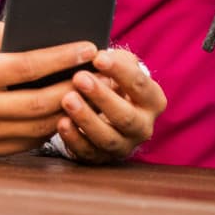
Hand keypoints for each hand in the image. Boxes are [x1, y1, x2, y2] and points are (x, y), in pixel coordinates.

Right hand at [0, 17, 91, 157]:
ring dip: (68, 111)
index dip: (60, 58)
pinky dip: (50, 128)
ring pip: (37, 128)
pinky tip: (67, 112)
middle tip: (101, 75)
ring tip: (92, 94)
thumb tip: (45, 33)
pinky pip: (28, 142)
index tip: (88, 48)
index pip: (26, 67)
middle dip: (73, 88)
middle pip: (37, 103)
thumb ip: (2, 30)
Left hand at [57, 49, 164, 163]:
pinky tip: (61, 123)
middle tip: (79, 78)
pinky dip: (74, 139)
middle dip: (102, 97)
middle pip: (125, 116)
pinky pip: (88, 153)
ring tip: (67, 99)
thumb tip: (98, 56)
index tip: (98, 57)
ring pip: (107, 138)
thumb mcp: (121, 66)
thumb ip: (115, 60)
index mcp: (153, 101)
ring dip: (86, 119)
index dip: (120, 71)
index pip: (140, 85)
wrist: (110, 109)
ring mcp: (123, 146)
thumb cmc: (115, 82)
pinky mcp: (102, 158)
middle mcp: (143, 127)